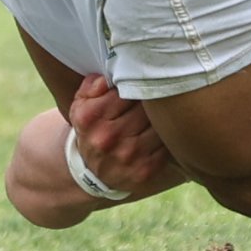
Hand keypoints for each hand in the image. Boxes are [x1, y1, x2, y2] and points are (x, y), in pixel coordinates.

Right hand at [68, 75, 175, 194]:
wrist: (93, 173)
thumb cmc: (92, 130)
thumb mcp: (80, 107)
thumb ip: (92, 86)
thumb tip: (109, 77)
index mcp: (90, 116)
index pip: (124, 88)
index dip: (136, 84)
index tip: (141, 83)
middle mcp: (107, 136)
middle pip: (144, 105)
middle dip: (152, 99)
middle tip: (157, 95)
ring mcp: (127, 154)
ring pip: (159, 123)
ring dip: (163, 117)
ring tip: (163, 113)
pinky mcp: (145, 169)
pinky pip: (167, 143)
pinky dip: (170, 135)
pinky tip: (166, 132)